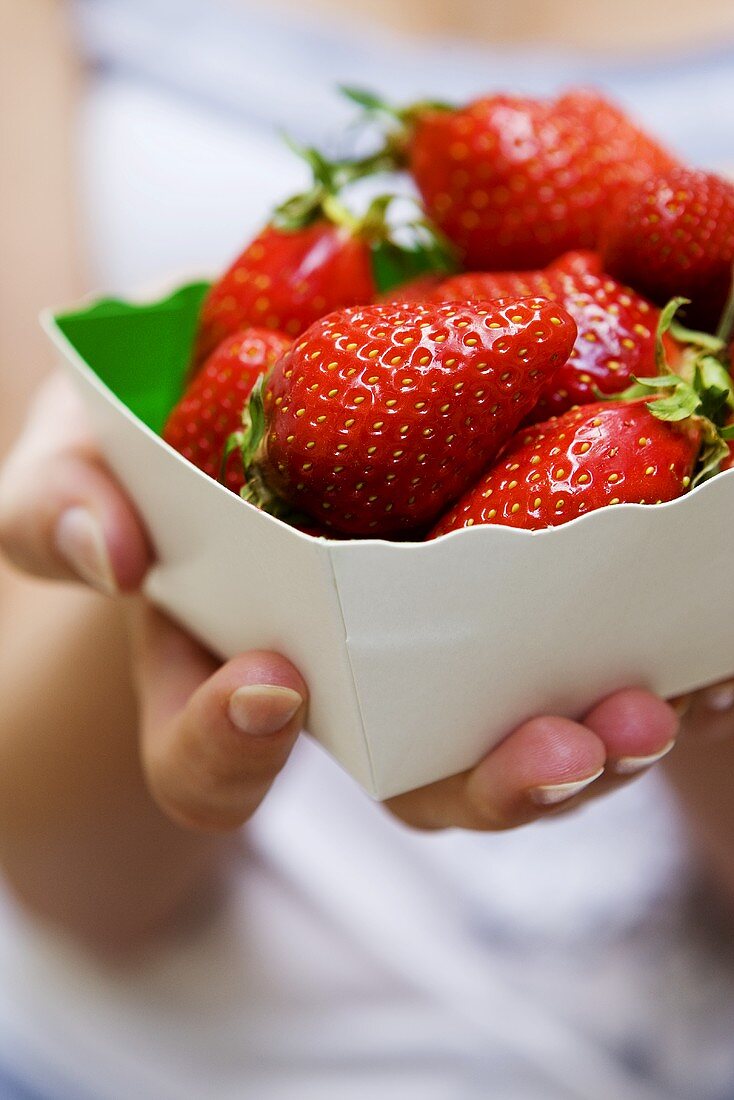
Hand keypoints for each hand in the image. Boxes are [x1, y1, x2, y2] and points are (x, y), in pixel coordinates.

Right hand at [0, 373, 678, 834]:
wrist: (261, 396)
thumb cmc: (151, 443)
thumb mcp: (79, 452)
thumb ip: (58, 503)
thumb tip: (111, 552)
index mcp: (222, 675)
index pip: (208, 762)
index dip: (229, 749)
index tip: (269, 679)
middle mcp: (346, 697)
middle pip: (413, 788)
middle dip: (490, 787)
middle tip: (557, 749)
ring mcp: (435, 663)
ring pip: (516, 748)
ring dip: (596, 750)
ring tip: (652, 713)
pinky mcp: (511, 617)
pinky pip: (587, 671)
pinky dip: (657, 678)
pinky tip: (705, 662)